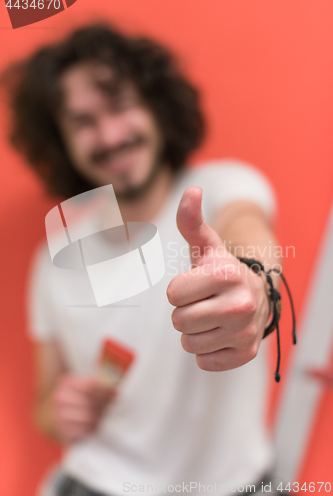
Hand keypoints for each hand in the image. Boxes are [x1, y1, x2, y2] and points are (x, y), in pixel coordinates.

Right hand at [51, 374, 115, 442]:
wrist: (47, 417)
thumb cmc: (70, 399)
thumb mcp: (79, 386)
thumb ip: (97, 386)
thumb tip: (115, 391)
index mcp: (66, 383)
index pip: (90, 386)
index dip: (106, 390)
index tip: (115, 393)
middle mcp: (61, 398)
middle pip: (91, 402)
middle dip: (104, 404)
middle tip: (110, 405)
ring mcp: (59, 415)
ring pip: (89, 417)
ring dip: (99, 416)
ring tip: (101, 414)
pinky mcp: (62, 431)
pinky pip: (84, 430)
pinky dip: (93, 427)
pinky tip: (94, 423)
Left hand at [167, 187, 270, 371]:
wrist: (257, 296)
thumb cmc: (221, 271)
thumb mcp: (207, 246)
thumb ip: (192, 221)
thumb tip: (192, 190)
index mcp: (227, 275)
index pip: (173, 295)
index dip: (180, 290)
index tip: (197, 286)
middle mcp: (241, 304)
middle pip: (179, 321)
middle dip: (186, 312)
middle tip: (204, 303)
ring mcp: (245, 332)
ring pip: (189, 343)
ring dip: (195, 332)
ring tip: (212, 318)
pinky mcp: (246, 354)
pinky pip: (204, 362)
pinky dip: (207, 350)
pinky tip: (220, 334)